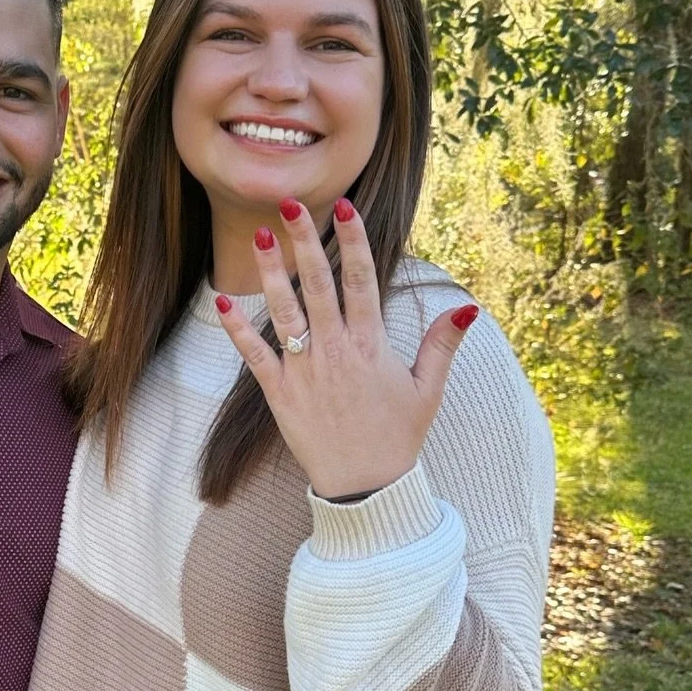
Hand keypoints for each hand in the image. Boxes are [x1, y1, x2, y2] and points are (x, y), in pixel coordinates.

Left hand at [215, 196, 476, 500]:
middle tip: (290, 204)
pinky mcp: (280, 394)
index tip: (345, 208)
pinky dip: (238, 330)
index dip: (354, 242)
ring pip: (286, 313)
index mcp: (372, 346)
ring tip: (261, 237)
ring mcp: (305, 372)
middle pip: (320, 286)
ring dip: (272, 274)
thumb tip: (467, 306)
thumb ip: (442, 345)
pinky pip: (255, 356)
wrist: (366, 486)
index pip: (363, 282)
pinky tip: (224, 301)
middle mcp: (337, 352)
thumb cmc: (396, 436)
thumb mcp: (427, 390)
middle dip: (305, 243)